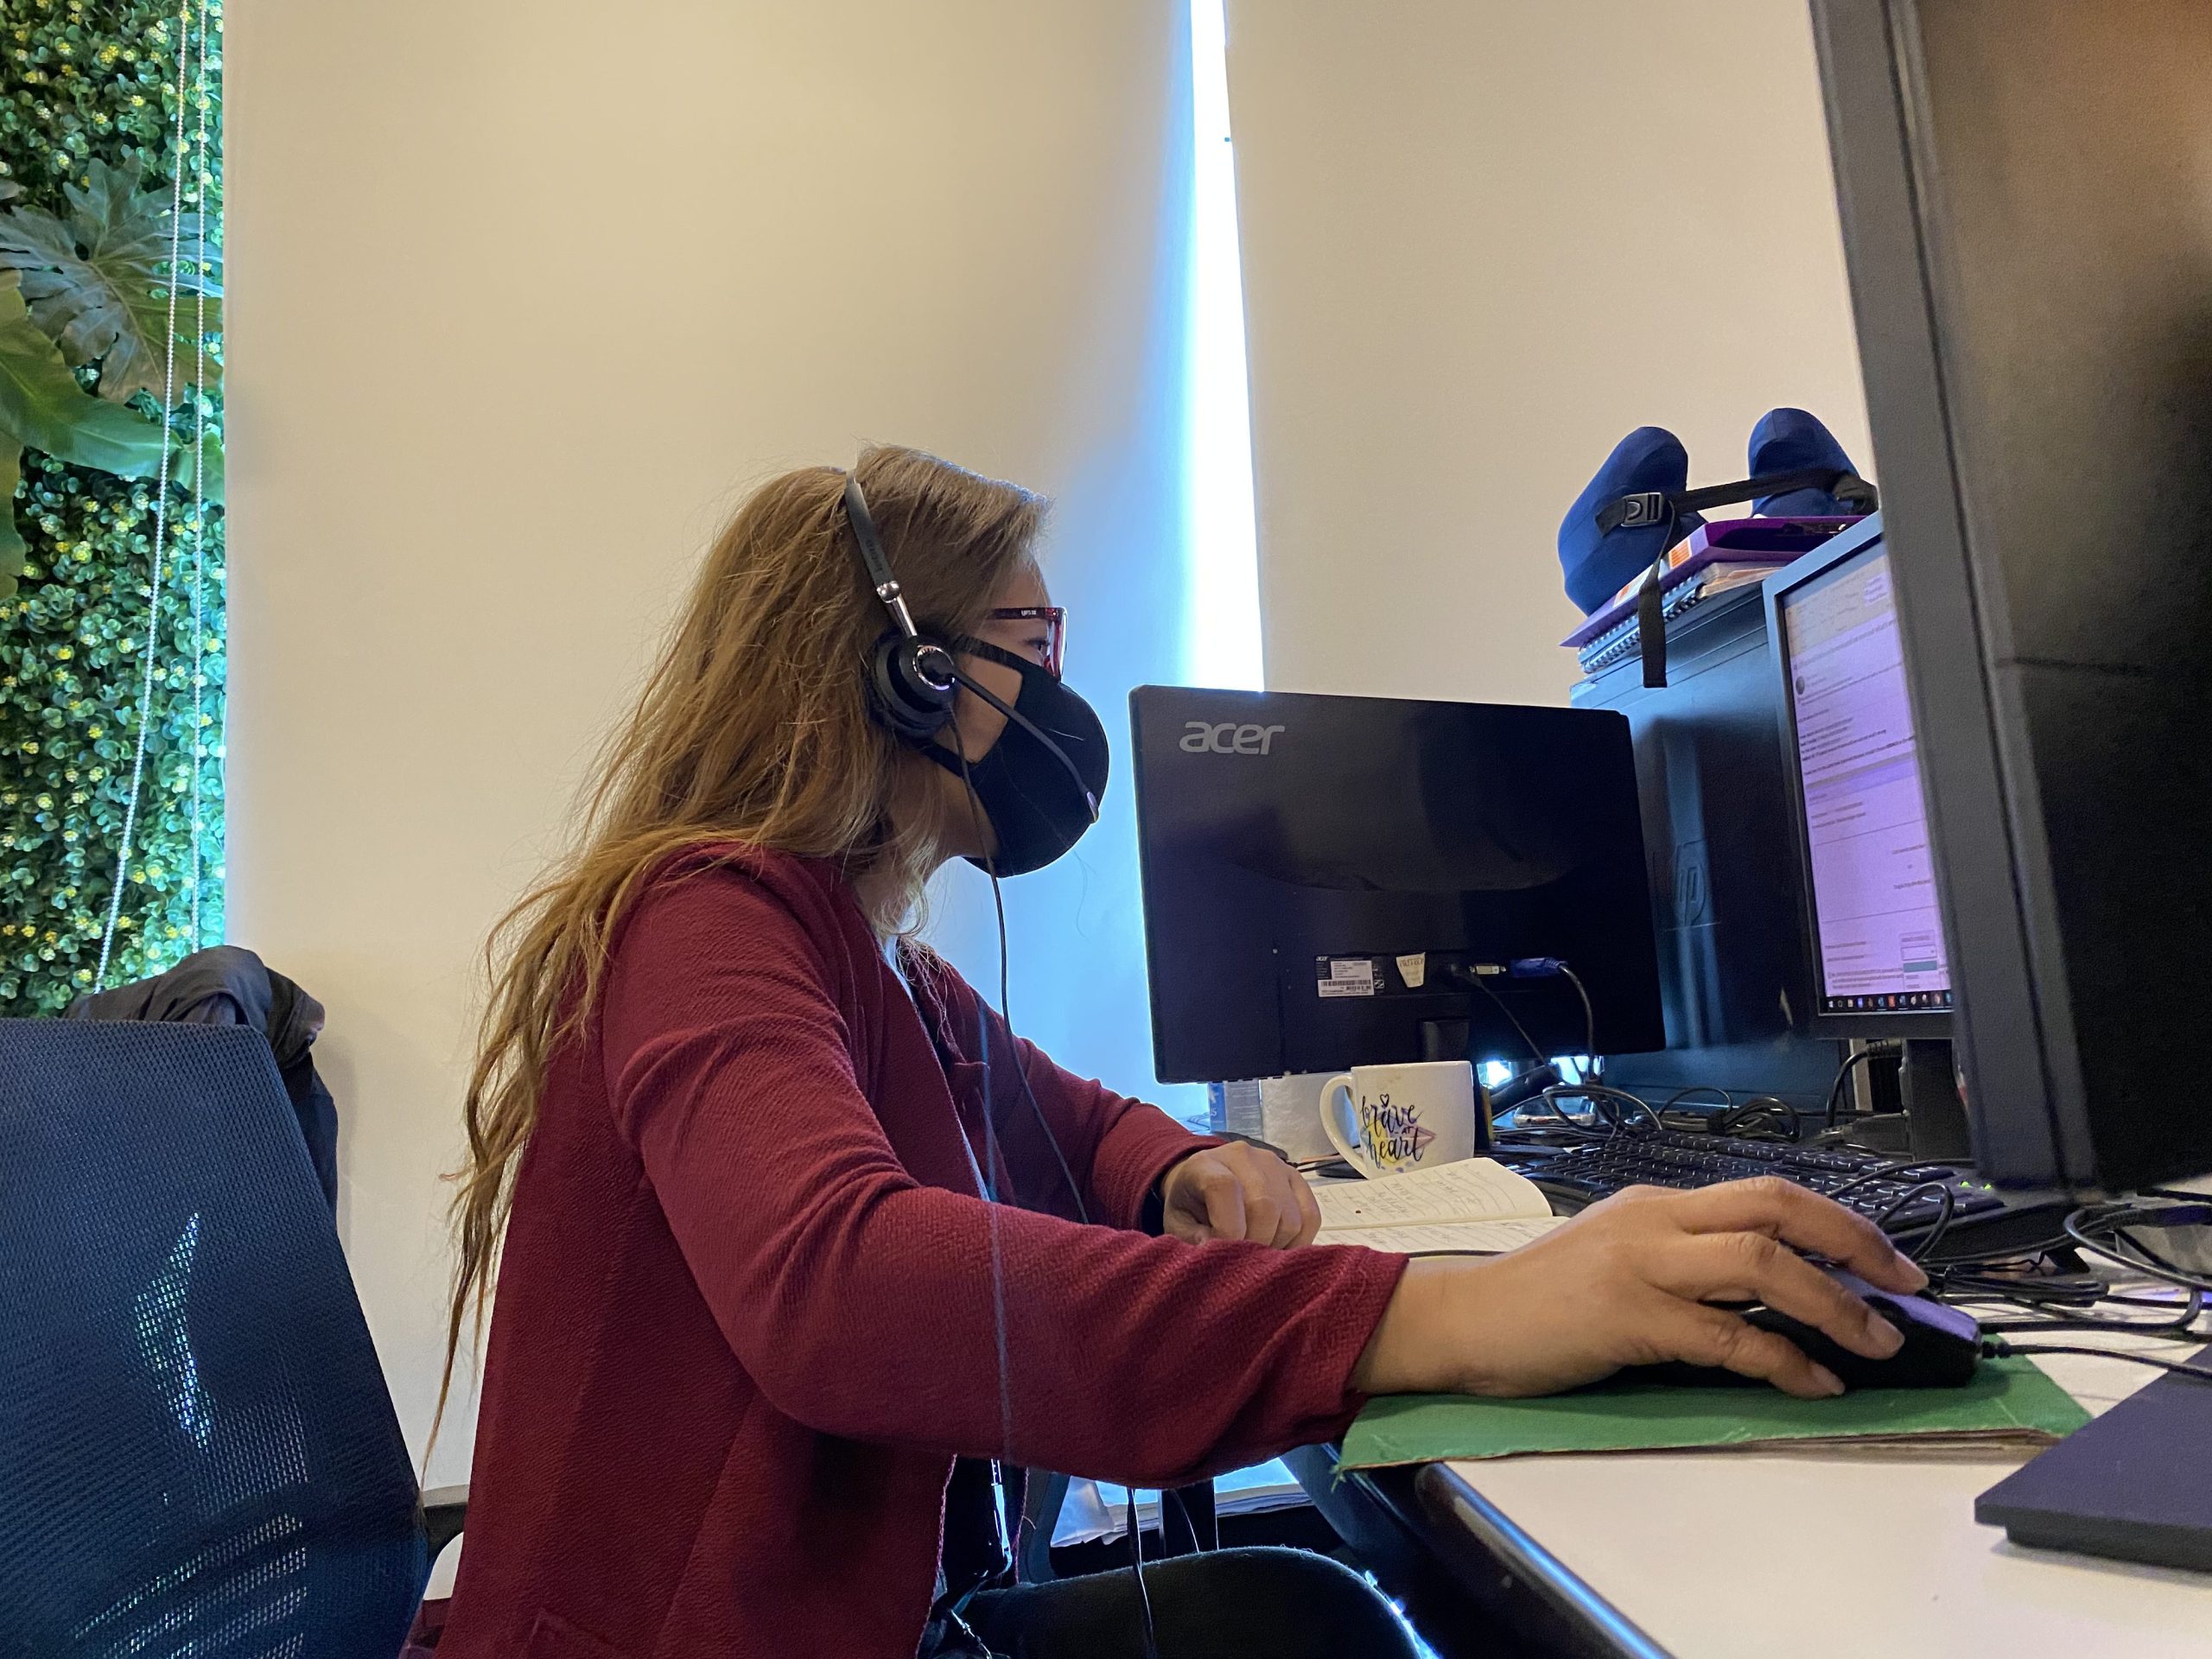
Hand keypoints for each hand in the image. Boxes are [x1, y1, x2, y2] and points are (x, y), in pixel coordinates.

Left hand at [1158, 1142, 1321, 1248]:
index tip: (1225, 1251)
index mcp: (1206, 1165)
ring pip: (1291, 1218)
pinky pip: (1311, 1217)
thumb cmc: (1189, 1206)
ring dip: (1276, 1245)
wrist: (1204, 1180)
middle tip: (1243, 1259)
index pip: (1225, 1187)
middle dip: (1255, 1243)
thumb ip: (1191, 1237)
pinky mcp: (1296, 1177)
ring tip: (1257, 1250)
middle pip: (1265, 1207)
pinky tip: (1278, 1245)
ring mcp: (1275, 1165)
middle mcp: (1244, 1157)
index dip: (1228, 1228)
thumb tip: (1218, 1249)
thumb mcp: (1177, 1223)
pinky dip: (1299, 1241)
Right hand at [1352, 1177, 1930, 1399]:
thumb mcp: (1618, 1257)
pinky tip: (1813, 1384)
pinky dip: (1782, 1361)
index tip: (1887, 1257)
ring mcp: (1643, 1265)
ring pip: (1761, 1266)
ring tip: (1875, 1342)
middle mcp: (1657, 1221)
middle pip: (1776, 1209)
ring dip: (1832, 1305)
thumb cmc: (1540, 1299)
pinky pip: (1727, 1337)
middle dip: (1853, 1242)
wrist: (1466, 1321)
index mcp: (1659, 1204)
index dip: (1839, 1221)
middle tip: (1906, 1284)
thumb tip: (1770, 1293)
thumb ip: (1683, 1262)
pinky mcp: (1630, 1317)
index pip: (1766, 1193)